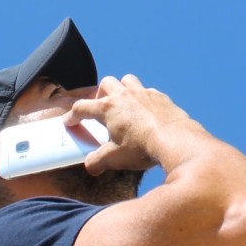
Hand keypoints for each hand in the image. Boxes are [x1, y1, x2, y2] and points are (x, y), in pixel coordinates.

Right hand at [65, 74, 190, 174]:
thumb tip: (90, 166)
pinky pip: (147, 91)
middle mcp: (124, 95)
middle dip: (100, 95)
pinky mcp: (160, 96)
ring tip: (124, 104)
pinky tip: (146, 112)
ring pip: (127, 80)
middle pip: (106, 83)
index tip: (70, 121)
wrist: (175, 139)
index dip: (73, 115)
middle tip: (101, 109)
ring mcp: (143, 93)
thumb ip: (97, 161)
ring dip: (122, 89)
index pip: (82, 107)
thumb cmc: (142, 148)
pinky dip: (143, 98)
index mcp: (108, 108)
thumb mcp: (114, 158)